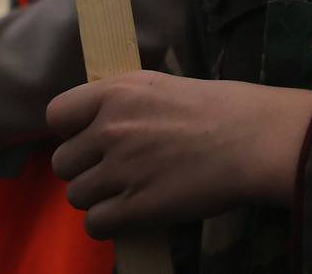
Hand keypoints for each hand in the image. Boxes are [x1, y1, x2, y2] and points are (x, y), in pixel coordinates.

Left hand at [47, 71, 311, 237]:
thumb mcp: (165, 87)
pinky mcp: (135, 207)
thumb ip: (128, 103)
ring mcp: (120, 170)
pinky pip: (95, 224)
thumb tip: (105, 122)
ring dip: (98, 198)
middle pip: (62, 162)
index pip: (56, 114)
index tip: (92, 136)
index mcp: (118, 92)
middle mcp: (110, 129)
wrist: (255, 139)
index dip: (71, 130)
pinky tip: (132, 214)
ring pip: (76, 196)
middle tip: (115, 170)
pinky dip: (109, 224)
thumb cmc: (224, 107)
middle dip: (85, 168)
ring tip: (128, 193)